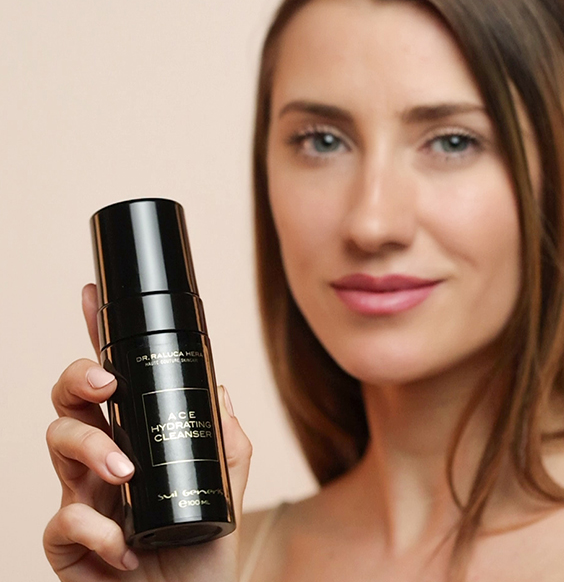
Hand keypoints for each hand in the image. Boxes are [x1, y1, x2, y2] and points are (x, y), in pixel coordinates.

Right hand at [44, 284, 251, 581]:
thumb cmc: (203, 547)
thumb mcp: (226, 483)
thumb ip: (225, 434)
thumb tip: (218, 387)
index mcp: (136, 436)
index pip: (111, 379)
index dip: (96, 335)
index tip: (92, 295)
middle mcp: (104, 457)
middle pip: (71, 398)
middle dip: (79, 378)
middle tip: (107, 384)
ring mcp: (83, 496)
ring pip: (57, 442)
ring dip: (90, 448)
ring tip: (125, 472)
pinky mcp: (70, 542)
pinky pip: (62, 521)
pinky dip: (94, 529)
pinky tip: (124, 546)